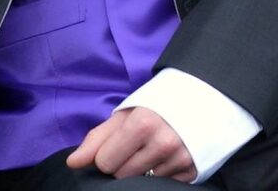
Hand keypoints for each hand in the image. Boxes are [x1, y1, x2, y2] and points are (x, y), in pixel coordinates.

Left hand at [70, 105, 196, 180]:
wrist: (205, 96)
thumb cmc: (159, 104)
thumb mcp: (126, 113)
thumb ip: (98, 138)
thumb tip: (72, 164)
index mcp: (142, 124)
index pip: (105, 163)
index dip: (108, 155)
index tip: (120, 143)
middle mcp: (163, 142)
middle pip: (122, 176)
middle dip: (125, 163)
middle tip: (139, 145)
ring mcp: (180, 158)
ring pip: (142, 183)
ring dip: (144, 170)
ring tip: (155, 149)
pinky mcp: (193, 170)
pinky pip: (163, 184)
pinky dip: (162, 174)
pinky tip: (168, 157)